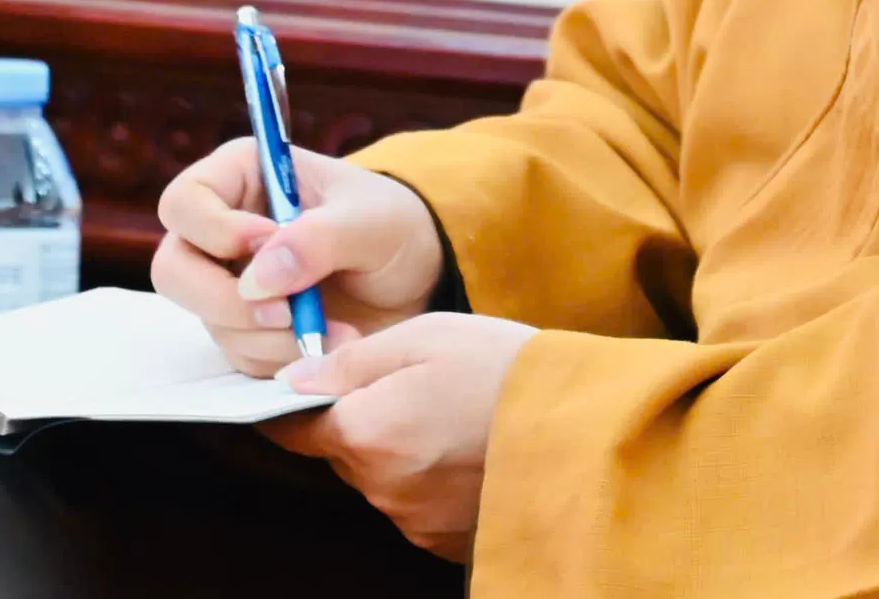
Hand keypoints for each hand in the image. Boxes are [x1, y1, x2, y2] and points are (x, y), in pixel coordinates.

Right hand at [151, 139, 444, 376]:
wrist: (416, 278)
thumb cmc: (392, 226)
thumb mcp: (373, 221)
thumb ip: (320, 238)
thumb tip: (258, 278)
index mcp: (241, 177)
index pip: (185, 203)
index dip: (214, 229)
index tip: (266, 242)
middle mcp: (222, 231)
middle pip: (174, 270)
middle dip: (226, 299)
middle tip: (286, 312)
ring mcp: (229, 283)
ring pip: (208, 321)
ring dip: (268, 336)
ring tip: (334, 330)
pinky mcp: (245, 329)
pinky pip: (238, 355)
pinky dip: (281, 358)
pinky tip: (327, 344)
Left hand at [264, 312, 537, 561]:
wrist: (586, 430)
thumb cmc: (505, 373)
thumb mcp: (424, 337)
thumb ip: (350, 361)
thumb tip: (293, 379)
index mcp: (366, 433)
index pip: (294, 429)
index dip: (292, 405)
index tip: (301, 388)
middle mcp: (381, 488)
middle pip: (343, 452)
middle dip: (360, 421)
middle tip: (409, 386)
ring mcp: (415, 520)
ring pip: (381, 478)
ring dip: (398, 451)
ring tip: (451, 416)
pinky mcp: (448, 540)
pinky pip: (417, 504)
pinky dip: (431, 479)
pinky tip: (468, 450)